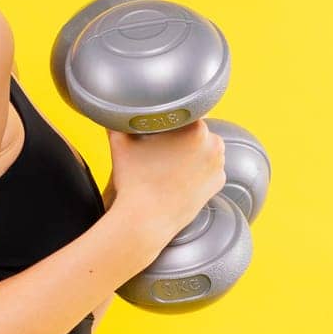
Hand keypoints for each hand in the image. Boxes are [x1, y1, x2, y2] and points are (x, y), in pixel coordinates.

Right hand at [105, 121, 227, 248]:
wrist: (145, 221)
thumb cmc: (134, 182)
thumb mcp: (120, 143)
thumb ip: (118, 120)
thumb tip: (113, 112)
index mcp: (196, 128)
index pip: (185, 113)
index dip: (170, 119)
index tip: (159, 129)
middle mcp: (214, 145)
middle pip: (197, 130)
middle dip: (181, 136)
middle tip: (161, 148)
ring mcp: (219, 166)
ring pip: (204, 149)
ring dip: (191, 152)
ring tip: (169, 164)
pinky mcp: (219, 184)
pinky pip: (208, 169)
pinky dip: (197, 171)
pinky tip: (178, 177)